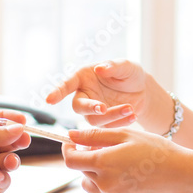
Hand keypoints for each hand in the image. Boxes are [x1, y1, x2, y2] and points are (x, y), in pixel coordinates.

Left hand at [0, 110, 29, 192]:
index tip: (23, 121)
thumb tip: (15, 128)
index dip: (7, 120)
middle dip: (13, 140)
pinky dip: (3, 179)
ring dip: (10, 161)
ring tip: (9, 162)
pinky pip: (1, 182)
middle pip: (0, 141)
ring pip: (3, 162)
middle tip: (24, 140)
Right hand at [45, 60, 171, 131]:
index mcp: (83, 77)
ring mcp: (92, 111)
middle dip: (89, 108)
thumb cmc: (129, 73)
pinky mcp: (104, 122)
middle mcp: (84, 95)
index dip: (57, 92)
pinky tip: (133, 115)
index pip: (66, 85)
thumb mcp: (126, 66)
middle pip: (78, 106)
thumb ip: (113, 66)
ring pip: (94, 119)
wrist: (142, 90)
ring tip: (130, 108)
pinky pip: (107, 127)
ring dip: (111, 116)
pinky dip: (120, 122)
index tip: (49, 100)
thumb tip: (100, 68)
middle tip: (103, 108)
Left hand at [62, 127, 189, 192]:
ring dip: (94, 177)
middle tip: (108, 151)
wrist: (179, 174)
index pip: (70, 159)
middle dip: (88, 159)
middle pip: (82, 171)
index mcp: (103, 162)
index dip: (68, 149)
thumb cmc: (156, 150)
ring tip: (115, 167)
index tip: (72, 144)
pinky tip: (112, 185)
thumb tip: (71, 135)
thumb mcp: (125, 135)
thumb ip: (95, 135)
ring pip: (88, 187)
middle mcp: (104, 183)